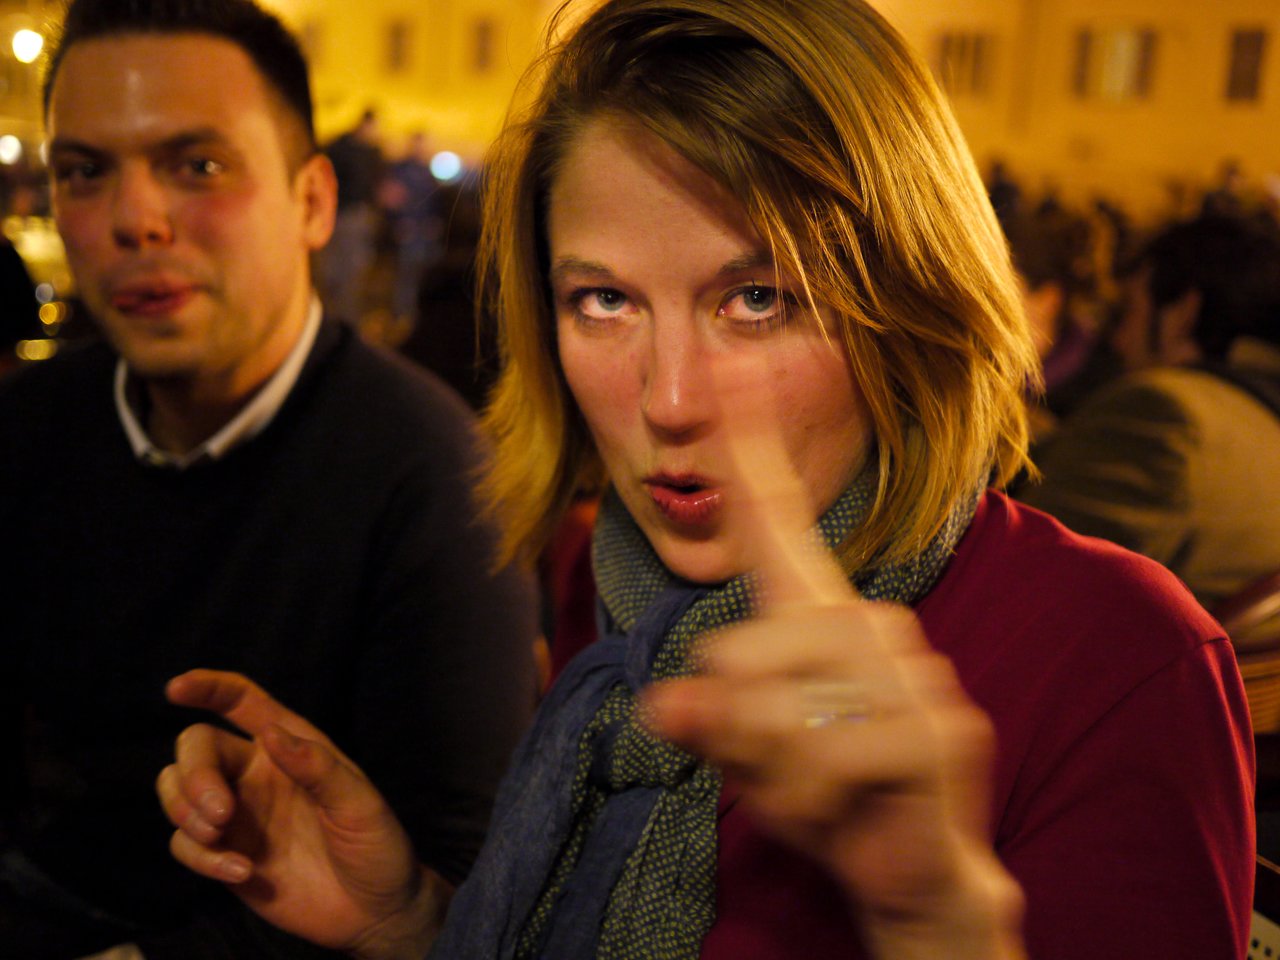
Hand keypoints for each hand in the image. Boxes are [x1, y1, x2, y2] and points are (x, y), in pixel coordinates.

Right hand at [157, 670, 447, 959]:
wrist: (374, 911)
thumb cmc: (376, 845)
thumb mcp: (359, 804)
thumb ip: (318, 768)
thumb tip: (269, 733)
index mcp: (292, 747)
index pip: (243, 703)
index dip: (209, 687)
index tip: (176, 688)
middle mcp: (256, 773)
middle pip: (197, 746)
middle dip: (194, 774)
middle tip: (220, 813)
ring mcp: (237, 814)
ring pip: (175, 790)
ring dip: (184, 809)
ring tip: (220, 834)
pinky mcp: (224, 854)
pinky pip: (184, 844)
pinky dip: (200, 857)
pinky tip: (242, 872)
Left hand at [643, 353, 1024, 959]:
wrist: (912, 866)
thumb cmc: (823, 791)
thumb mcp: (747, 751)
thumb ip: (710, 719)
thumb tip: (664, 704)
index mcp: (814, 613)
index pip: (775, 522)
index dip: (751, 454)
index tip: (729, 375)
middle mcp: (866, 623)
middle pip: (734, 651)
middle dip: (734, 728)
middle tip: (783, 767)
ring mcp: (913, 672)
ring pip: (778, 713)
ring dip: (774, 776)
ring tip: (817, 794)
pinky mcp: (940, 731)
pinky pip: (829, 762)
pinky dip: (812, 806)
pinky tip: (847, 811)